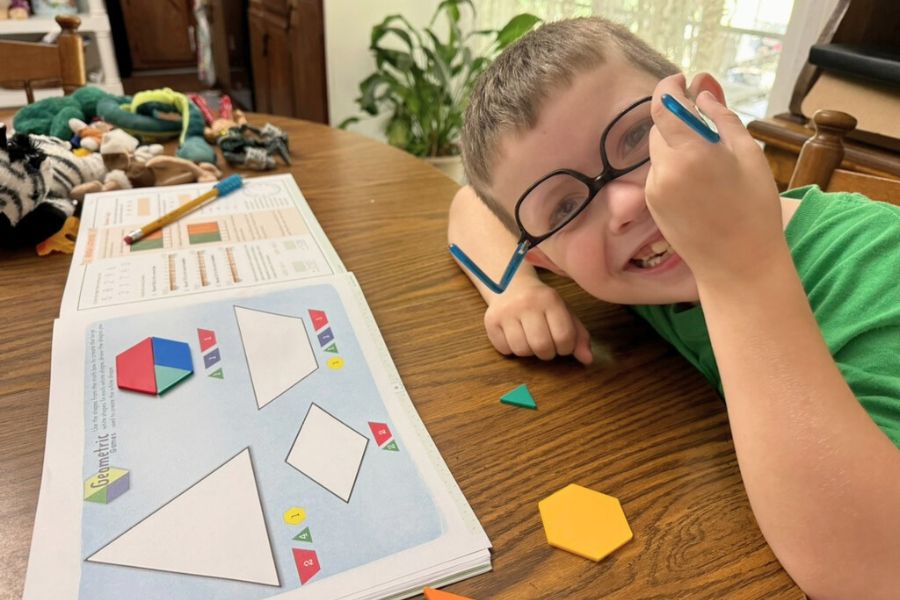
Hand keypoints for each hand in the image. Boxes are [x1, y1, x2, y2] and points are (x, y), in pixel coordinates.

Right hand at [484, 279, 591, 364]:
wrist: (510, 285)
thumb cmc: (542, 304)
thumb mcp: (564, 313)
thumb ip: (578, 336)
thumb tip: (587, 359)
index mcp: (550, 299)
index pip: (564, 337)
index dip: (566, 348)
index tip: (562, 344)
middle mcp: (527, 303)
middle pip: (542, 346)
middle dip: (547, 353)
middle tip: (546, 345)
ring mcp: (506, 312)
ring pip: (522, 350)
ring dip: (529, 351)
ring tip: (530, 339)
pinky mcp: (490, 321)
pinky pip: (504, 349)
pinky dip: (512, 349)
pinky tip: (515, 336)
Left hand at [645, 74, 788, 287]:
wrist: (738, 265)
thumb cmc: (754, 209)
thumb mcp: (748, 155)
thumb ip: (721, 118)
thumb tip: (702, 92)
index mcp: (690, 153)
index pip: (664, 105)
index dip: (669, 88)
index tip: (681, 81)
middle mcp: (664, 170)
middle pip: (661, 128)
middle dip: (679, 121)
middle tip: (708, 126)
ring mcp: (654, 189)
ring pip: (659, 151)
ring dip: (677, 145)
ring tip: (710, 164)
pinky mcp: (652, 204)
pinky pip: (659, 173)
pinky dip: (674, 167)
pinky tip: (700, 186)